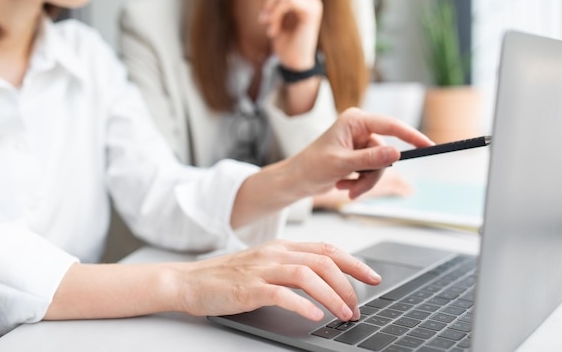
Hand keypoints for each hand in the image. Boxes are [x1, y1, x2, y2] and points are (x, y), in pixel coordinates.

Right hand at [176, 240, 379, 320]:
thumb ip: (291, 267)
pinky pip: (282, 294)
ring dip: (332, 296)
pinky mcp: (249, 288)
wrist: (190, 281)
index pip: (326, 249)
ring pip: (307, 275)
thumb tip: (324, 280)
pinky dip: (302, 304)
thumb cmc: (227, 276)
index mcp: (281, 246)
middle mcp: (275, 253)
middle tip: (359, 305)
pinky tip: (314, 315)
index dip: (353, 262)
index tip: (371, 276)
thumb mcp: (264, 264)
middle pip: (323, 261)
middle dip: (348, 284)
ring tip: (344, 314)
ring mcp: (262, 269)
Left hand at [231, 108, 431, 228]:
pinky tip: (343, 184)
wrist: (297, 180)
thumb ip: (369, 159)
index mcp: (354, 120)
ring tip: (346, 188)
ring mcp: (359, 143)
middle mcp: (359, 128)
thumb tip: (395, 154)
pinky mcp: (359, 156)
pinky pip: (372, 172)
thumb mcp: (342, 164)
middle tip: (356, 190)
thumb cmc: (312, 167)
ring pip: (380, 166)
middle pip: (385, 153)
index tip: (429, 145)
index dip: (411, 135)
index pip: (390, 125)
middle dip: (373, 175)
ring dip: (365, 182)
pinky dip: (360, 182)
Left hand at [251, 0, 322, 69]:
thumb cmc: (286, 45)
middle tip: (262, 20)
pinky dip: (276, 15)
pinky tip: (274, 31)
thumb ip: (274, 3)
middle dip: (268, 2)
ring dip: (272, 11)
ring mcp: (313, 3)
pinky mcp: (312, 11)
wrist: (294, 64)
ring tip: (269, 28)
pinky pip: (288, 1)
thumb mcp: (276, 19)